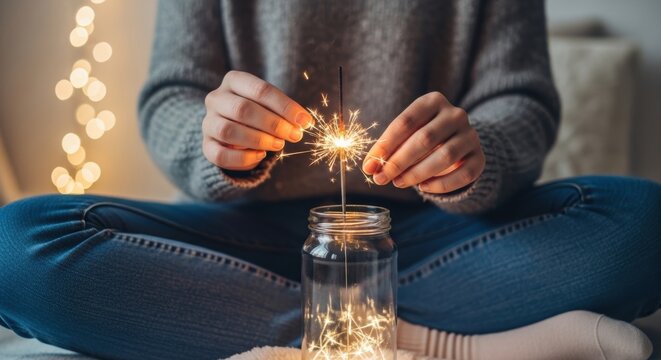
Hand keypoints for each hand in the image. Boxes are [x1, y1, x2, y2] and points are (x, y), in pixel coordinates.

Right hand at [202, 71, 313, 170]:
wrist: (233, 131)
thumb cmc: (258, 113)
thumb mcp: (271, 106)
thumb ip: (285, 112)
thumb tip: (304, 122)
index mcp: (234, 81)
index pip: (260, 90)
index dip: (285, 107)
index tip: (304, 121)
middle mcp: (216, 99)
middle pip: (243, 109)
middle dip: (273, 124)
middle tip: (294, 135)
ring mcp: (208, 122)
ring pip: (228, 131)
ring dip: (259, 140)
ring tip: (279, 144)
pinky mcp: (206, 145)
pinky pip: (220, 154)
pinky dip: (243, 158)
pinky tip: (260, 156)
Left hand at [362, 92, 484, 193]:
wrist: (457, 143)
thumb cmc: (422, 137)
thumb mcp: (406, 135)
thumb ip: (388, 148)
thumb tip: (370, 168)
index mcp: (433, 101)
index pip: (405, 121)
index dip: (385, 145)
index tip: (369, 165)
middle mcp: (455, 114)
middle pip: (425, 138)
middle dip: (399, 162)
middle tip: (381, 178)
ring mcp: (470, 135)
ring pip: (445, 156)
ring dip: (417, 174)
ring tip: (399, 183)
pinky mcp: (479, 157)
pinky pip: (462, 174)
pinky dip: (441, 184)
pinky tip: (423, 187)